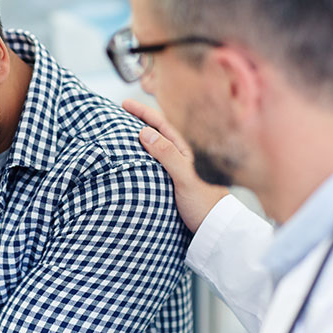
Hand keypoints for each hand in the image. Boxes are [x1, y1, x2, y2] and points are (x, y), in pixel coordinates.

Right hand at [122, 99, 227, 232]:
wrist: (214, 228)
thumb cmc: (203, 203)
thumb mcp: (184, 177)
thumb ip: (166, 154)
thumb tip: (143, 132)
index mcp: (184, 150)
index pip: (160, 124)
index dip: (142, 112)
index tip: (124, 103)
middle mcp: (180, 157)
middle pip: (157, 132)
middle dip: (138, 120)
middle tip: (119, 112)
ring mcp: (175, 169)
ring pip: (154, 147)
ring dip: (138, 137)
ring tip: (120, 132)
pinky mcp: (171, 183)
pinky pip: (152, 162)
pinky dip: (140, 156)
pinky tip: (131, 160)